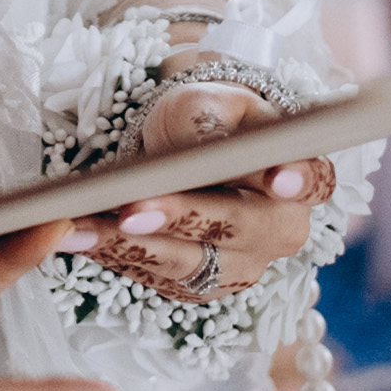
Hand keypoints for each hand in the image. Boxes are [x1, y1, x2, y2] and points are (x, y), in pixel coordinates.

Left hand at [93, 78, 330, 304]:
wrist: (189, 150)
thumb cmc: (208, 119)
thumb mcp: (208, 103)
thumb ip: (209, 123)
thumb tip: (203, 147)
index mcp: (299, 177)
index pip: (313, 180)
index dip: (297, 179)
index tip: (277, 179)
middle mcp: (280, 230)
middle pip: (238, 228)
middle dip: (182, 218)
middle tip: (132, 209)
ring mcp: (241, 266)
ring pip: (189, 262)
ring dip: (128, 245)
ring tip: (77, 226)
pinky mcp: (200, 287)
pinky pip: (155, 277)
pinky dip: (113, 256)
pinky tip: (76, 238)